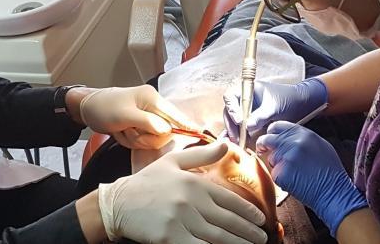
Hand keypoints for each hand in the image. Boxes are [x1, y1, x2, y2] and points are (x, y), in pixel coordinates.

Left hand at [78, 85, 190, 148]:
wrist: (88, 109)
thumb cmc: (105, 108)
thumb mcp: (125, 115)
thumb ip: (148, 123)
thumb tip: (167, 131)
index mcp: (153, 99)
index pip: (176, 115)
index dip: (188, 126)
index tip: (201, 134)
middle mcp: (153, 108)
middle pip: (163, 132)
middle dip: (145, 138)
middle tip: (129, 131)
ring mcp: (146, 118)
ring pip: (152, 139)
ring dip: (135, 140)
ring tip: (122, 130)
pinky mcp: (139, 127)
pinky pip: (142, 141)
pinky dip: (130, 140)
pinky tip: (120, 132)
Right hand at [98, 142, 268, 243]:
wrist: (117, 203)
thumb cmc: (146, 183)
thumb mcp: (173, 162)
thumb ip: (202, 156)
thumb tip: (225, 145)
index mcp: (194, 182)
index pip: (228, 199)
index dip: (247, 211)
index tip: (260, 219)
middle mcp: (190, 201)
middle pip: (227, 221)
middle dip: (248, 231)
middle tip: (261, 238)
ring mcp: (181, 220)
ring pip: (218, 237)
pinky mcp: (171, 238)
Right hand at [223, 78, 327, 143]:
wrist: (300, 105)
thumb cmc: (288, 99)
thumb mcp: (274, 107)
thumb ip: (261, 115)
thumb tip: (247, 126)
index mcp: (248, 89)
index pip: (231, 96)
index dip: (232, 108)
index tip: (239, 120)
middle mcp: (244, 99)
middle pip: (229, 110)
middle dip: (231, 124)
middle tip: (237, 137)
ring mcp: (246, 110)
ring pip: (233, 120)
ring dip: (233, 131)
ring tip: (238, 142)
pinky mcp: (250, 121)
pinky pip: (239, 127)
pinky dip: (237, 134)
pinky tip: (235, 143)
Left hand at [256, 122, 366, 236]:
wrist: (333, 192)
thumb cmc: (330, 172)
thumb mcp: (320, 145)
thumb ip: (302, 138)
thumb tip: (286, 136)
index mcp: (303, 133)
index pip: (277, 126)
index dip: (271, 133)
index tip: (269, 137)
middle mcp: (293, 143)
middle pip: (267, 139)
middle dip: (263, 146)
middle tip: (263, 151)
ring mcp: (286, 158)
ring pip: (271, 159)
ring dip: (277, 165)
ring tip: (295, 172)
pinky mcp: (281, 173)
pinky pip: (275, 174)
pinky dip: (281, 179)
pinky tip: (295, 181)